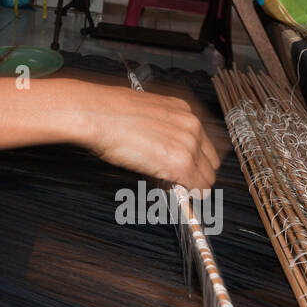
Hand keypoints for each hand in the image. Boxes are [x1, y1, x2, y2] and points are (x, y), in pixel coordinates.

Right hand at [81, 85, 219, 191]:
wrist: (96, 114)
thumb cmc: (108, 111)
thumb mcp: (143, 113)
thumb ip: (160, 130)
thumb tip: (160, 148)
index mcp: (183, 110)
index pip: (204, 143)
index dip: (194, 159)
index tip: (184, 168)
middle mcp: (192, 126)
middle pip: (211, 161)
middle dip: (197, 173)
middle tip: (177, 180)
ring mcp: (189, 145)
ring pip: (207, 178)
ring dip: (191, 185)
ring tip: (170, 186)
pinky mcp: (181, 164)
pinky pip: (198, 189)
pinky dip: (188, 195)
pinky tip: (173, 193)